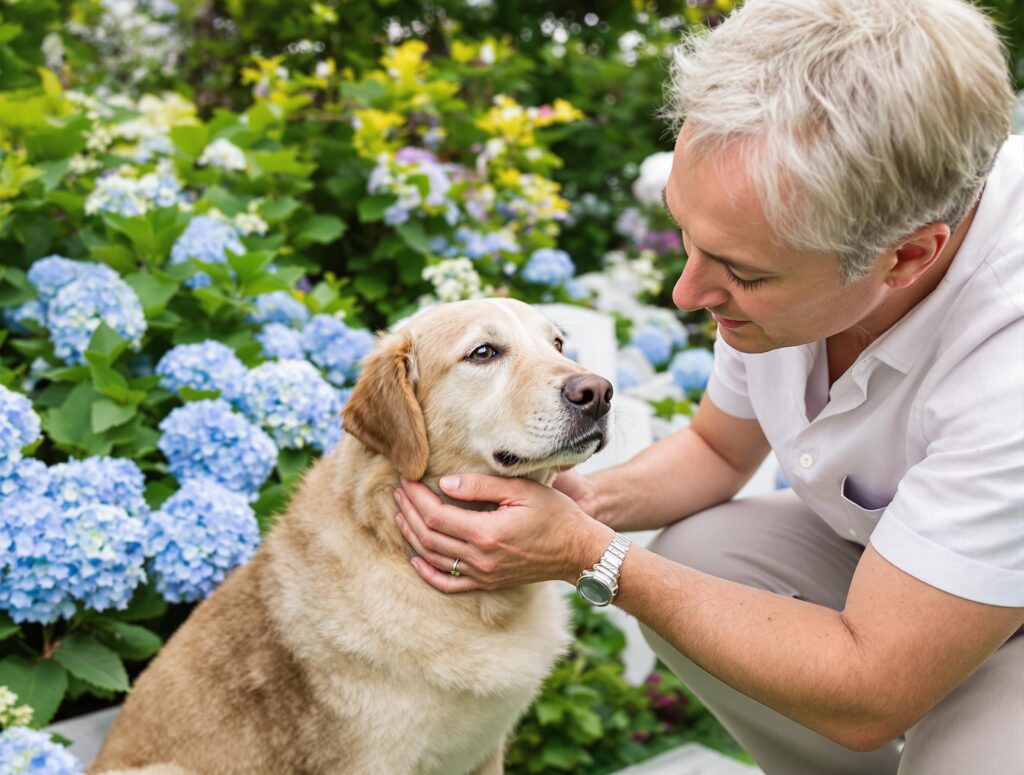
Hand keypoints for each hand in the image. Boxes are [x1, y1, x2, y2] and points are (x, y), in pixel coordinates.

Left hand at [394, 474, 611, 593]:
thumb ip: (481, 486)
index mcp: (486, 534)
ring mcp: (483, 575)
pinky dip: (428, 572)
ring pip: (433, 559)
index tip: (406, 479)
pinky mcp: (488, 583)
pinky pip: (449, 584)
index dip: (415, 497)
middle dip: (408, 512)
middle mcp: (480, 559)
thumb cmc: (555, 514)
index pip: (435, 516)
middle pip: (428, 537)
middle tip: (398, 491)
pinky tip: (415, 559)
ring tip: (400, 514)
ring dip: (411, 536)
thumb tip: (443, 484)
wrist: (578, 550)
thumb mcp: (522, 490)